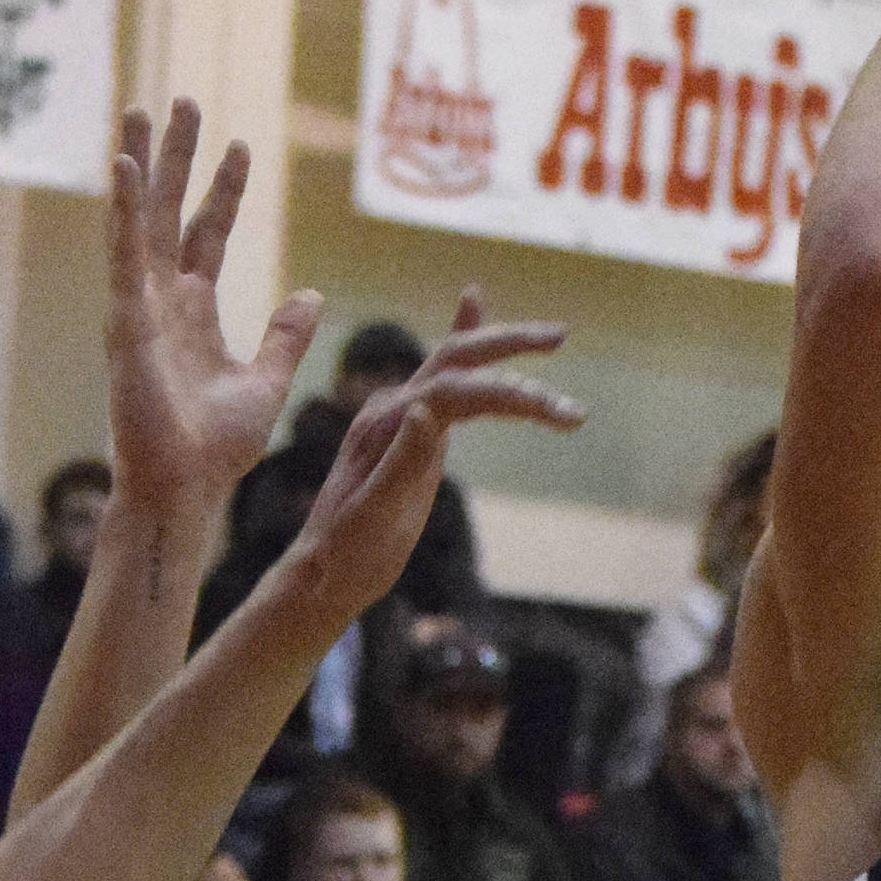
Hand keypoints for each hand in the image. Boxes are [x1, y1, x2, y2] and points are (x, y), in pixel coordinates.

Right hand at [105, 102, 324, 521]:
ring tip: (140, 107)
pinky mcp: (125, 321)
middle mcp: (162, 301)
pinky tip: (120, 163)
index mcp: (194, 312)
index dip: (224, 189)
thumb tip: (310, 294)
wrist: (189, 487)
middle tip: (181, 100)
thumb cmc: (218, 447)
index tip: (242, 145)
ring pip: (139, 218)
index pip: (209, 234)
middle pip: (167, 210)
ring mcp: (139, 307)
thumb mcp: (267, 381)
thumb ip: (285, 336)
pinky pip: (122, 254)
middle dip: (174, 156)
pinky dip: (120, 208)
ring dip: (140, 163)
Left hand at [288, 293, 580, 635]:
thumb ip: (400, 462)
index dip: (508, 394)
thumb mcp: (374, 517)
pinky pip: (442, 380)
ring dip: (504, 351)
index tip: (555, 411)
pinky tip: (473, 308)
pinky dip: (465, 346)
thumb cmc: (349, 553)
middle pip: (456, 359)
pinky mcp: (410, 431)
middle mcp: (392, 411)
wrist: (321, 572)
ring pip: (456, 366)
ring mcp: (400, 417)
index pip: (455, 392)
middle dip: (508, 343)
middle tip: (560, 335)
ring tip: (554, 338)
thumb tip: (426, 410)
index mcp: (385, 428)